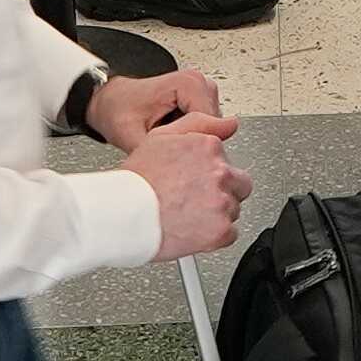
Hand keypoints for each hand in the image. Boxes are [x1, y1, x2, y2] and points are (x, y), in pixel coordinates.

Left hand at [85, 66, 225, 153]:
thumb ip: (158, 154)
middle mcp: (200, 84)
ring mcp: (204, 92)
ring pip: (213, 133)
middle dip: (191, 145)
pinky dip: (190, 138)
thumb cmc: (119, 109)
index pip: (211, 128)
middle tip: (164, 146)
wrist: (111, 100)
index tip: (171, 154)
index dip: (191, 148)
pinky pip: (207, 130)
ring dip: (191, 142)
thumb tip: (173, 176)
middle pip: (214, 131)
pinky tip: (173, 136)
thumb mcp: (131, 136)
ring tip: (166, 139)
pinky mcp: (203, 102)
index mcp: (188, 84)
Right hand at [128, 113, 246, 261]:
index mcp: (208, 148)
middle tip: (193, 200)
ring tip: (186, 215)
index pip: (227, 161)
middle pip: (238, 186)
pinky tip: (192, 229)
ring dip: (216, 214)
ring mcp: (222, 202)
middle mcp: (219, 173)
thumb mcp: (160, 136)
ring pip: (233, 211)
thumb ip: (198, 124)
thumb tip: (229, 123)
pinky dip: (214, 236)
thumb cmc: (135, 181)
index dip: (209, 173)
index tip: (194, 181)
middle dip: (221, 193)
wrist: (122, 214)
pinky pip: (229, 235)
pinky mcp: (221, 230)